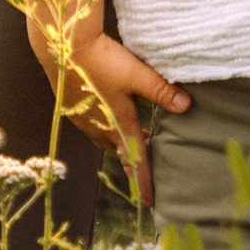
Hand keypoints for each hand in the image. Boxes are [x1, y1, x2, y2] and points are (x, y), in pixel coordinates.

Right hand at [18, 0, 189, 183]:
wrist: (62, 47)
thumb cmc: (101, 60)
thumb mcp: (136, 74)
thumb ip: (161, 90)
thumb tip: (187, 106)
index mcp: (118, 123)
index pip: (136, 160)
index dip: (144, 181)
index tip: (151, 201)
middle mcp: (99, 127)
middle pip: (121, 152)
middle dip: (134, 162)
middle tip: (146, 169)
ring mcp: (84, 119)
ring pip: (106, 140)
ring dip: (121, 144)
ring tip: (135, 140)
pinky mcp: (73, 108)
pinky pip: (94, 128)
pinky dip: (106, 130)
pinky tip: (108, 117)